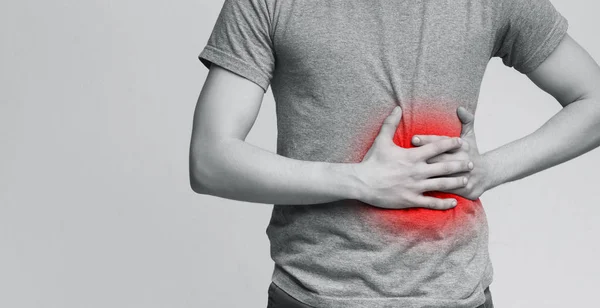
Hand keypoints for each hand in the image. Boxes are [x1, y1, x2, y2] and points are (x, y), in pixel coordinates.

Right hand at [352, 106, 471, 209]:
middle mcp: (417, 171)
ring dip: (456, 182)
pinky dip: (444, 203)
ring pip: (441, 184)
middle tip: (471, 163)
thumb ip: (390, 123)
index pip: (436, 147)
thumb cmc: (371, 161)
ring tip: (466, 180)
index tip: (460, 142)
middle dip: (460, 164)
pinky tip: (453, 202)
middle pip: (444, 167)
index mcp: (412, 156)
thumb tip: (397, 107)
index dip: (450, 143)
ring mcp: (415, 186)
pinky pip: (431, 203)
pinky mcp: (411, 200)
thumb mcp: (381, 140)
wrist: (361, 182)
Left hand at [410, 106, 491, 199]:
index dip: (428, 140)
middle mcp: (464, 160)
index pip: (443, 142)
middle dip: (424, 157)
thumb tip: (460, 108)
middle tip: (406, 156)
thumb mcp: (470, 136)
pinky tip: (421, 191)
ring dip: (427, 175)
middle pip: (441, 159)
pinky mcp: (466, 190)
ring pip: (442, 176)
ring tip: (410, 174)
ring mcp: (465, 176)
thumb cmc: (471, 152)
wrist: (488, 174)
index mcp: (463, 146)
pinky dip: (435, 191)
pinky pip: (448, 191)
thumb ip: (466, 120)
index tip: (413, 139)